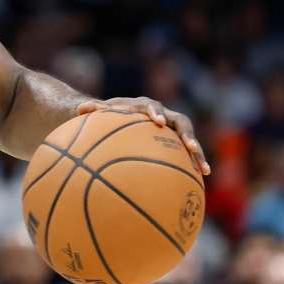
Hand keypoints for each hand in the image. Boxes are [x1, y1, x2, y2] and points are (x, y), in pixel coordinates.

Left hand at [76, 97, 210, 175]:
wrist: (124, 114)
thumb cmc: (110, 114)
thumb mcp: (102, 112)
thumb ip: (94, 110)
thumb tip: (79, 108)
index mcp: (146, 106)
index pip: (153, 107)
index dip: (156, 113)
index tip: (158, 122)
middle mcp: (164, 114)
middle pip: (181, 122)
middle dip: (187, 134)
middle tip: (191, 146)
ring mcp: (173, 127)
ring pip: (189, 138)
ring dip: (197, 152)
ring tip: (203, 169)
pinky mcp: (177, 140)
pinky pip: (188, 151)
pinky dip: (194, 162)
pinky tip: (201, 177)